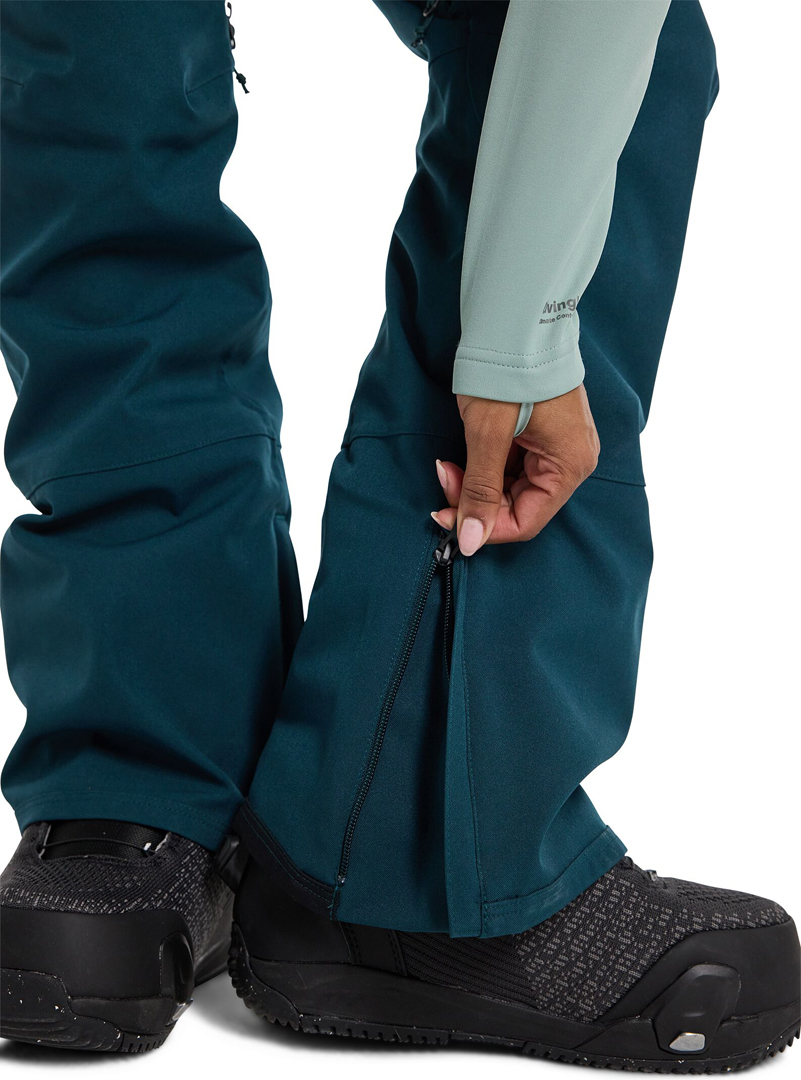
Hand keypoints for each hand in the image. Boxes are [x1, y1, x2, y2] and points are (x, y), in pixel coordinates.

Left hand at [432, 385, 599, 555]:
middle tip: (443, 478)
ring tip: (450, 463)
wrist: (514, 318)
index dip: (484, 527)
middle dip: (476, 499)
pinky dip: (485, 466)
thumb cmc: (508, 371)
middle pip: (519, 505)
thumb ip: (479, 491)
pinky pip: (512, 465)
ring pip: (512, 487)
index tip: (446, 517)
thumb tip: (470, 542)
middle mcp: (572, 460)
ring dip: (477, 482)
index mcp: (571, 465)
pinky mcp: (542, 433)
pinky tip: (464, 455)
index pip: (526, 522)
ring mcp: (558, 445)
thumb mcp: (487, 434)